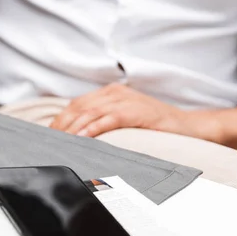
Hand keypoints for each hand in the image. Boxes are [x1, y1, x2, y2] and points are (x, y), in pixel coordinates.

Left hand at [49, 83, 217, 139]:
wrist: (188, 127)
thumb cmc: (154, 127)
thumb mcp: (124, 120)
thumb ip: (103, 121)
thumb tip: (78, 137)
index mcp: (109, 93)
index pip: (76, 105)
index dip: (60, 121)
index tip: (48, 136)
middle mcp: (115, 93)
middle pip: (78, 108)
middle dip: (61, 126)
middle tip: (49, 142)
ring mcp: (126, 100)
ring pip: (90, 112)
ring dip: (72, 128)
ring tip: (60, 142)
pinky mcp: (136, 111)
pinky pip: (109, 118)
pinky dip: (93, 128)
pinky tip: (82, 138)